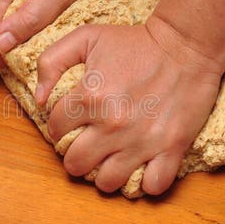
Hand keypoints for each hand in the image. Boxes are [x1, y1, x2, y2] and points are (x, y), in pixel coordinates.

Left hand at [34, 15, 224, 195]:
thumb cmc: (134, 42)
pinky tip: (141, 168)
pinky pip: (152, 185)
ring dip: (104, 173)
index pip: (55, 129)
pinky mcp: (171, 148)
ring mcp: (142, 140)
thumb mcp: (86, 38)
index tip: (69, 123)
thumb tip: (38, 98)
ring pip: (108, 182)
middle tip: (85, 146)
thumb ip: (52, 62)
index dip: (58, 126)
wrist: (185, 45)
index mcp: (89, 98)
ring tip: (109, 160)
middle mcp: (112, 124)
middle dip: (75, 156)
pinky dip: (145, 182)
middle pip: (75, 164)